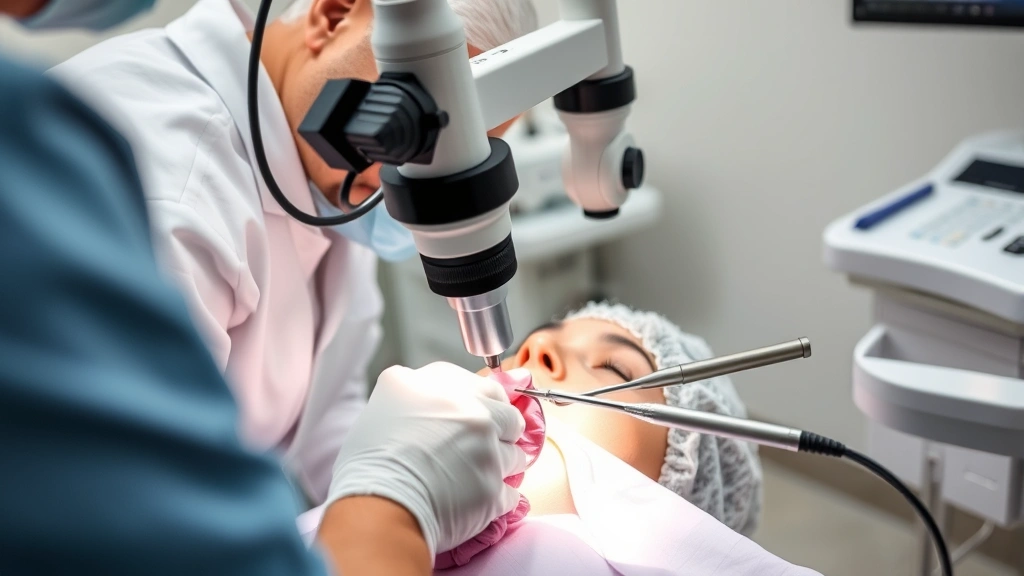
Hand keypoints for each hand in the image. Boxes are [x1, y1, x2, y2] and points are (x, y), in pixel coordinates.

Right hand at [327, 362, 527, 556]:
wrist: (375, 509)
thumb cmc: (369, 463)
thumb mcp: (386, 403)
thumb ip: (423, 393)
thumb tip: (457, 398)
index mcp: (437, 383)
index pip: (484, 385)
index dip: (482, 405)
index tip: (477, 418)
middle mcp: (468, 408)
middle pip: (508, 414)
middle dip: (501, 430)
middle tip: (480, 446)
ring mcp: (486, 447)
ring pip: (515, 454)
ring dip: (501, 466)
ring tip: (472, 478)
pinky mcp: (494, 486)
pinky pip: (511, 492)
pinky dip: (497, 498)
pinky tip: (475, 501)